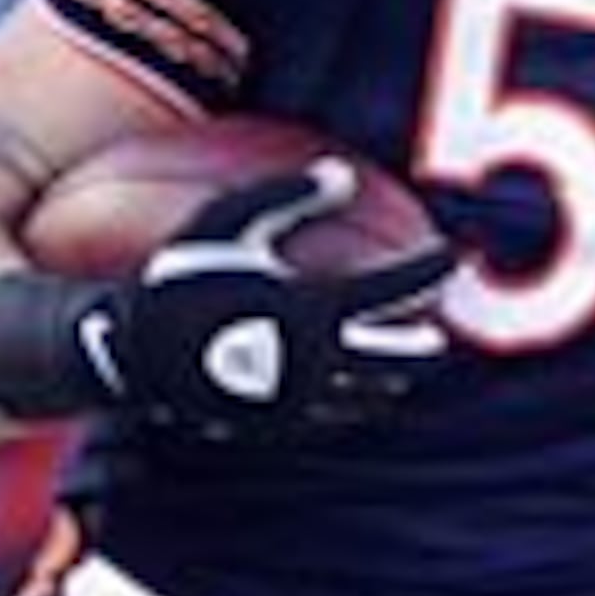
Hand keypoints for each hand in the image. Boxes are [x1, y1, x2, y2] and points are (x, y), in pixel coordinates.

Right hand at [108, 165, 455, 442]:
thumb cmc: (181, 276)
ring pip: (372, 391)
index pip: (400, 288)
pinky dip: (355, 400)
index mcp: (317, 306)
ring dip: (392, 376)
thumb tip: (345, 174)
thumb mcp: (229, 220)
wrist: (136, 352)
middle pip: (403, 356)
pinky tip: (355, 390)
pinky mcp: (281, 421)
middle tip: (440, 335)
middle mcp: (320, 357)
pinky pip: (335, 413)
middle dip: (426, 345)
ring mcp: (303, 396)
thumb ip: (290, 196)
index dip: (435, 270)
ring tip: (402, 366)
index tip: (458, 256)